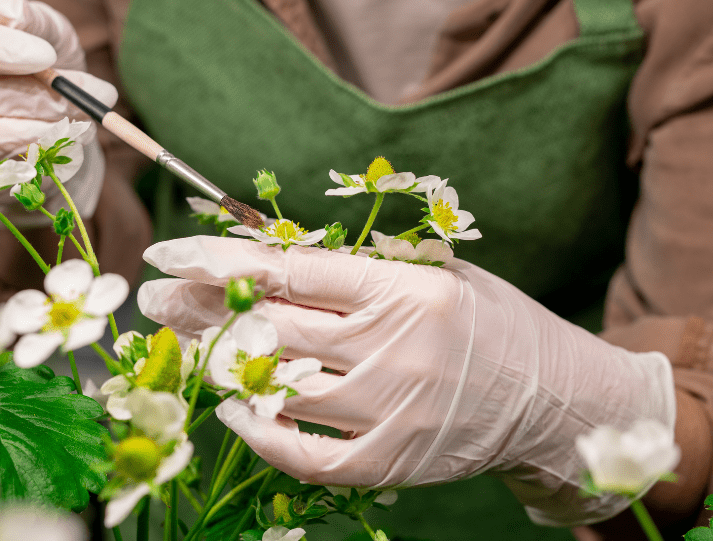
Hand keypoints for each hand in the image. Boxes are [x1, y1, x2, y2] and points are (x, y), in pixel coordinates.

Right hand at [0, 0, 117, 216]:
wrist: (41, 123)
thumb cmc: (38, 64)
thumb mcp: (44, 32)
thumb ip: (32, 19)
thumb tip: (11, 11)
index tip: (47, 56)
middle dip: (47, 99)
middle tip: (97, 95)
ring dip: (55, 133)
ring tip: (89, 120)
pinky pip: (12, 178)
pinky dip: (52, 162)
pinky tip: (72, 146)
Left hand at [138, 236, 675, 525]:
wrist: (557, 399)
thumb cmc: (490, 323)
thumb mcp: (437, 272)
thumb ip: (359, 271)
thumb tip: (265, 261)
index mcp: (406, 286)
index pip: (292, 266)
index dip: (221, 258)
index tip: (169, 252)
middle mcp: (398, 345)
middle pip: (274, 324)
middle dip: (202, 309)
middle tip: (154, 300)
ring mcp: (396, 408)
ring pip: (281, 386)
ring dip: (222, 366)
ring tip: (183, 348)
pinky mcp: (396, 460)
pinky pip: (309, 456)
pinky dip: (264, 436)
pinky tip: (234, 412)